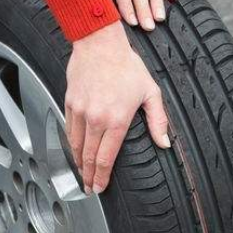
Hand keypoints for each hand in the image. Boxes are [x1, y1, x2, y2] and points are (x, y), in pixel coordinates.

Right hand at [65, 22, 170, 192]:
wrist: (100, 44)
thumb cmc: (126, 66)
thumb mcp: (150, 93)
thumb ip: (158, 121)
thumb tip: (164, 143)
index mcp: (116, 120)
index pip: (106, 158)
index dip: (101, 177)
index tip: (100, 187)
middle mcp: (95, 118)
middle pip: (88, 157)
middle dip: (88, 176)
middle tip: (89, 188)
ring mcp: (80, 111)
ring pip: (75, 146)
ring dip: (78, 163)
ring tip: (82, 174)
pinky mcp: (69, 103)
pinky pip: (68, 130)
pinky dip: (71, 144)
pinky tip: (75, 151)